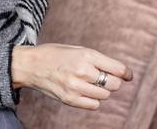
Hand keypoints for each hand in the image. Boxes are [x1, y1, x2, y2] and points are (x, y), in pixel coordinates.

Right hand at [12, 43, 133, 109]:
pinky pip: (94, 105)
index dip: (126, 73)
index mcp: (86, 55)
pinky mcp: (70, 99)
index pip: (117, 69)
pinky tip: (84, 92)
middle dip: (112, 82)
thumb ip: (96, 60)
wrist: (29, 65)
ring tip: (89, 84)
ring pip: (105, 96)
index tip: (127, 75)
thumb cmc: (53, 54)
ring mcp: (76, 87)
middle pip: (113, 84)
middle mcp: (82, 71)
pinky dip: (93, 100)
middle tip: (103, 78)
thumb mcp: (75, 49)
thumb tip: (120, 73)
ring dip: (101, 91)